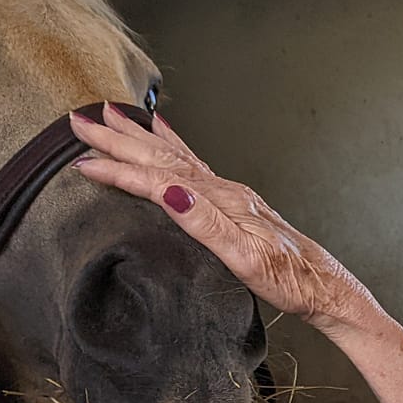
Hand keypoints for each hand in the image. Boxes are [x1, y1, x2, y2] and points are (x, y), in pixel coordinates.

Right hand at [69, 106, 375, 334]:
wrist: (323, 286)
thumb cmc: (288, 281)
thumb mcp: (245, 260)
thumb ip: (206, 224)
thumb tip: (169, 191)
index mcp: (222, 201)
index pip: (159, 179)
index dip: (119, 171)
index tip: (82, 162)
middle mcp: (224, 189)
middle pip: (162, 157)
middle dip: (119, 139)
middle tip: (79, 120)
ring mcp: (229, 193)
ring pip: (174, 155)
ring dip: (139, 136)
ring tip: (111, 116)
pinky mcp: (233, 202)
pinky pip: (193, 162)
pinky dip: (172, 143)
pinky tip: (163, 131)